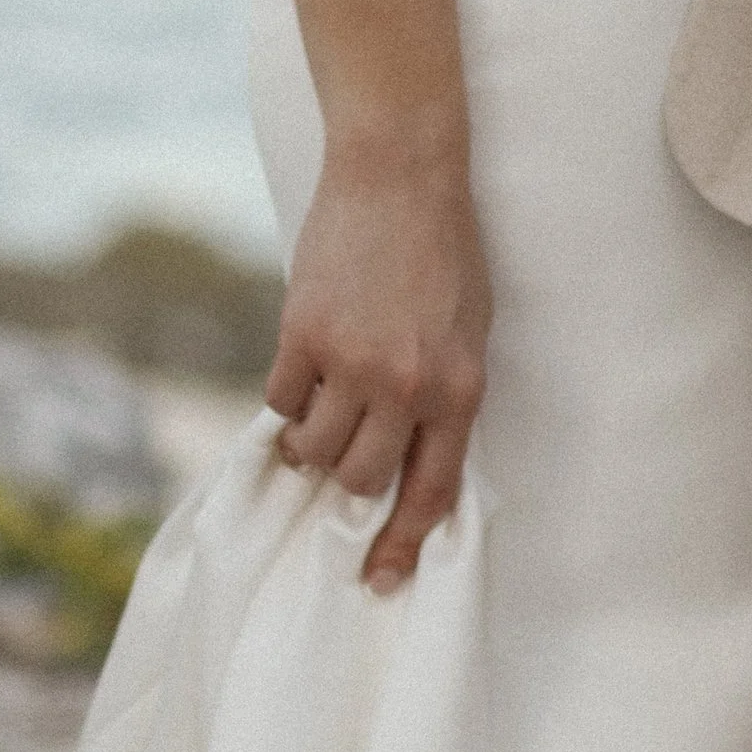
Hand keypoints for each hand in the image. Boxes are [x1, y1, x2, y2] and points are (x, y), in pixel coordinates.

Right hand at [266, 137, 491, 591]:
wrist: (401, 173)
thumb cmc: (444, 249)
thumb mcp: (470, 329)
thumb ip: (444, 395)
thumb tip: (411, 460)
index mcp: (459, 389)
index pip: (431, 492)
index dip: (402, 544)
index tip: (379, 579)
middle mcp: (407, 387)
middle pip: (360, 480)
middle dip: (346, 480)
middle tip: (339, 455)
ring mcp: (351, 363)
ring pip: (313, 450)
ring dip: (310, 442)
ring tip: (318, 407)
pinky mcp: (303, 335)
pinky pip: (281, 401)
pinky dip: (286, 397)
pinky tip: (302, 367)